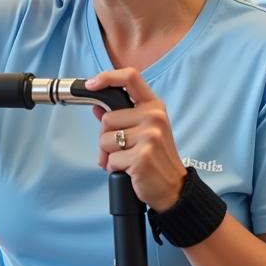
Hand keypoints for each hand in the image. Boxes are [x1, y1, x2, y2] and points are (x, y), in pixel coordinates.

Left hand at [85, 68, 187, 210]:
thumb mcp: (144, 131)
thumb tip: (97, 107)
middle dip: (106, 137)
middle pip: (107, 119)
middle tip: (121, 149)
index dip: (107, 77)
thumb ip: (122, 117)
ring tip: (127, 160)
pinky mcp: (142, 156)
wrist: (174, 188)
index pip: (130, 77)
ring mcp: (149, 136)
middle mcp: (154, 117)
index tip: (91, 84)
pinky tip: (129, 170)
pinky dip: (114, 167)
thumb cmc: (157, 158)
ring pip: (105, 140)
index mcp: (154, 106)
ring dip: (109, 154)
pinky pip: (111, 159)